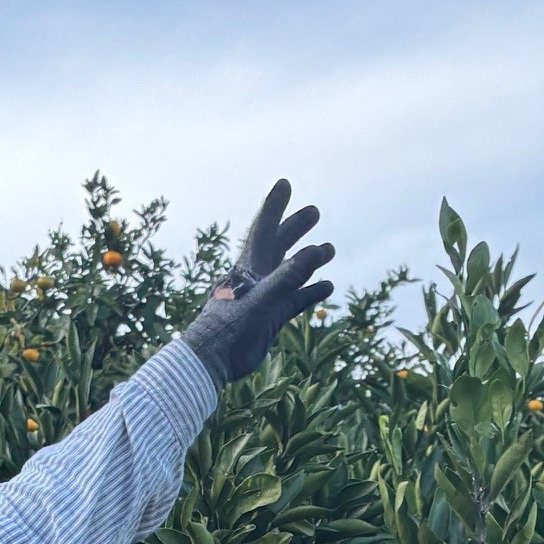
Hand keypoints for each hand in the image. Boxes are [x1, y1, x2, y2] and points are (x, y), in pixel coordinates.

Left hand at [179, 180, 333, 385]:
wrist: (213, 360)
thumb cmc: (230, 328)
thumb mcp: (263, 299)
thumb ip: (288, 276)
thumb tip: (315, 252)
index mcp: (249, 266)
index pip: (264, 228)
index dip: (275, 206)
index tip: (284, 183)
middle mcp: (257, 277)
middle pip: (279, 245)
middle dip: (296, 227)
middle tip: (314, 211)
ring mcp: (265, 296)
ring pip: (291, 272)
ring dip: (309, 261)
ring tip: (330, 249)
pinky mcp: (271, 316)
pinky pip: (295, 300)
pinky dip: (311, 292)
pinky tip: (327, 287)